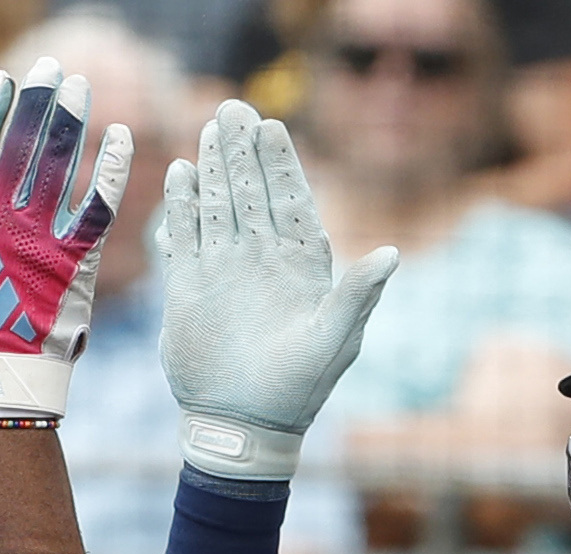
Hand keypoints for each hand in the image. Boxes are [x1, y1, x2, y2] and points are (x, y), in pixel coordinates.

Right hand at [0, 59, 131, 421]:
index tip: (1, 79)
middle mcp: (1, 216)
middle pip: (20, 140)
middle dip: (36, 97)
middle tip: (50, 65)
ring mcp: (40, 235)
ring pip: (58, 161)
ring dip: (71, 117)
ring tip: (80, 86)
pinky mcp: (77, 257)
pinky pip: (100, 203)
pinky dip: (112, 167)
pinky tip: (120, 137)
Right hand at [155, 99, 400, 479]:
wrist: (246, 426)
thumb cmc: (299, 389)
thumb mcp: (337, 341)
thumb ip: (358, 295)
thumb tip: (392, 253)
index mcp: (301, 264)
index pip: (292, 200)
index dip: (281, 164)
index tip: (272, 127)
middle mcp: (262, 259)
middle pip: (251, 192)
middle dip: (243, 151)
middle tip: (233, 109)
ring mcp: (224, 271)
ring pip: (217, 207)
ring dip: (213, 168)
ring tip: (209, 130)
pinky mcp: (188, 290)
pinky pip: (184, 238)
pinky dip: (181, 207)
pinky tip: (179, 175)